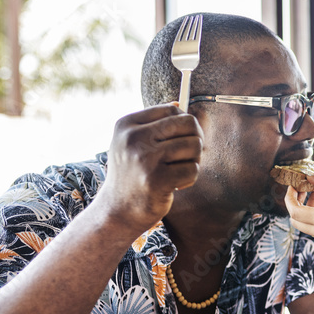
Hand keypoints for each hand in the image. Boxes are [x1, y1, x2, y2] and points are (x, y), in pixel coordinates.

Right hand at [99, 103, 202, 233]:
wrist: (118, 209)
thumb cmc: (131, 174)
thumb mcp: (131, 143)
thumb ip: (154, 124)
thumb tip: (177, 104)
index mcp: (127, 124)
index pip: (173, 110)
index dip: (185, 124)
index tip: (182, 139)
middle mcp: (134, 138)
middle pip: (188, 124)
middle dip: (196, 140)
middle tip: (188, 155)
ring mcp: (145, 158)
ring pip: (194, 146)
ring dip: (193, 161)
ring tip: (178, 171)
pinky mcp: (157, 179)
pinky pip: (193, 169)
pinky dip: (190, 178)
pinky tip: (175, 185)